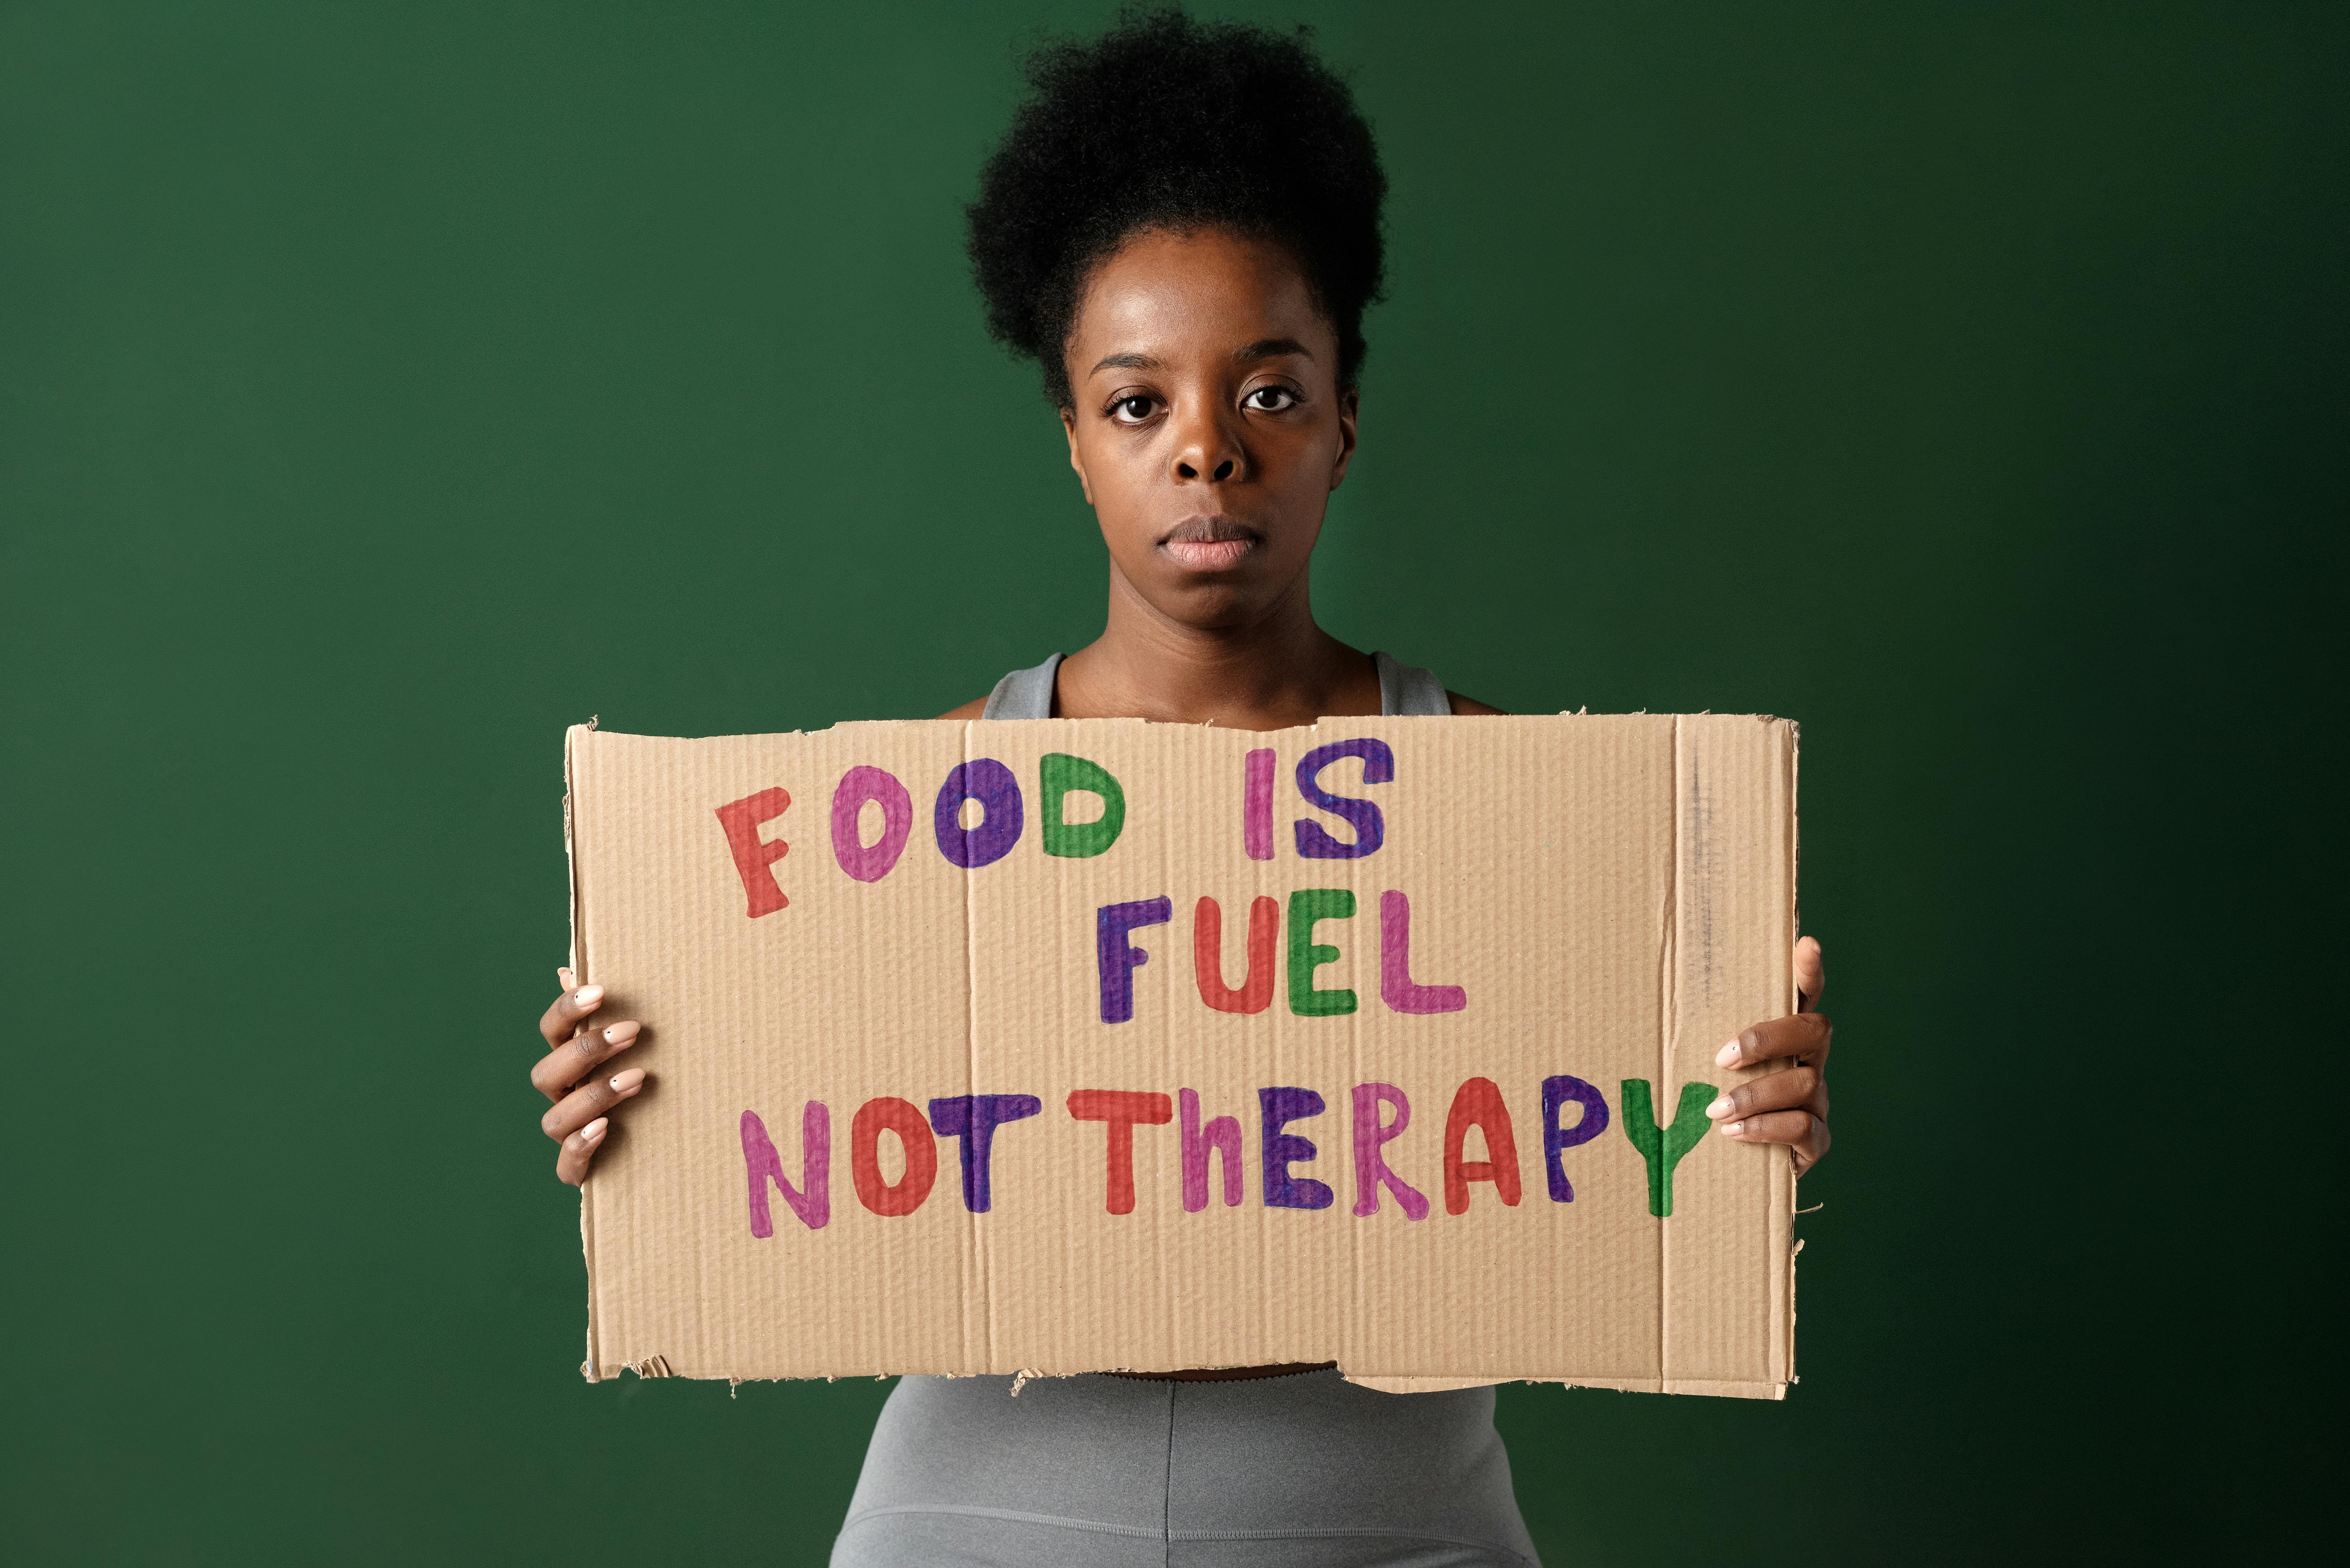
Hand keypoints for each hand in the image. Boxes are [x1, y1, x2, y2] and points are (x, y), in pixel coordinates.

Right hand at [532, 967, 646, 1185]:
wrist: (666, 1144)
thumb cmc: (648, 1076)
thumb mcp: (635, 1043)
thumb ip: (606, 1010)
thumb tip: (568, 969)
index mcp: (569, 1060)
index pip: (551, 1030)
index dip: (568, 1009)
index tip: (601, 990)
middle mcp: (562, 1096)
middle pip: (547, 1074)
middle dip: (587, 1051)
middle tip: (634, 1030)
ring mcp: (567, 1133)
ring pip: (554, 1119)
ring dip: (593, 1095)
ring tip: (638, 1078)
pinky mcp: (579, 1169)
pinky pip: (566, 1165)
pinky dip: (581, 1146)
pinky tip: (606, 1128)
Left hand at [1706, 936, 1831, 1175]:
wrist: (1730, 1167)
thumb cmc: (1711, 1103)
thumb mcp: (1703, 1068)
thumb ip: (1697, 1037)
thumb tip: (1646, 999)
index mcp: (1784, 1038)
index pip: (1806, 995)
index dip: (1808, 972)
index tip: (1805, 944)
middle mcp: (1810, 1062)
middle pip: (1814, 1031)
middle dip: (1767, 1040)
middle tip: (1722, 1057)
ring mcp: (1817, 1100)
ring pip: (1803, 1082)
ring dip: (1755, 1095)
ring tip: (1716, 1110)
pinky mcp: (1816, 1141)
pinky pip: (1804, 1128)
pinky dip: (1765, 1128)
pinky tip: (1734, 1133)